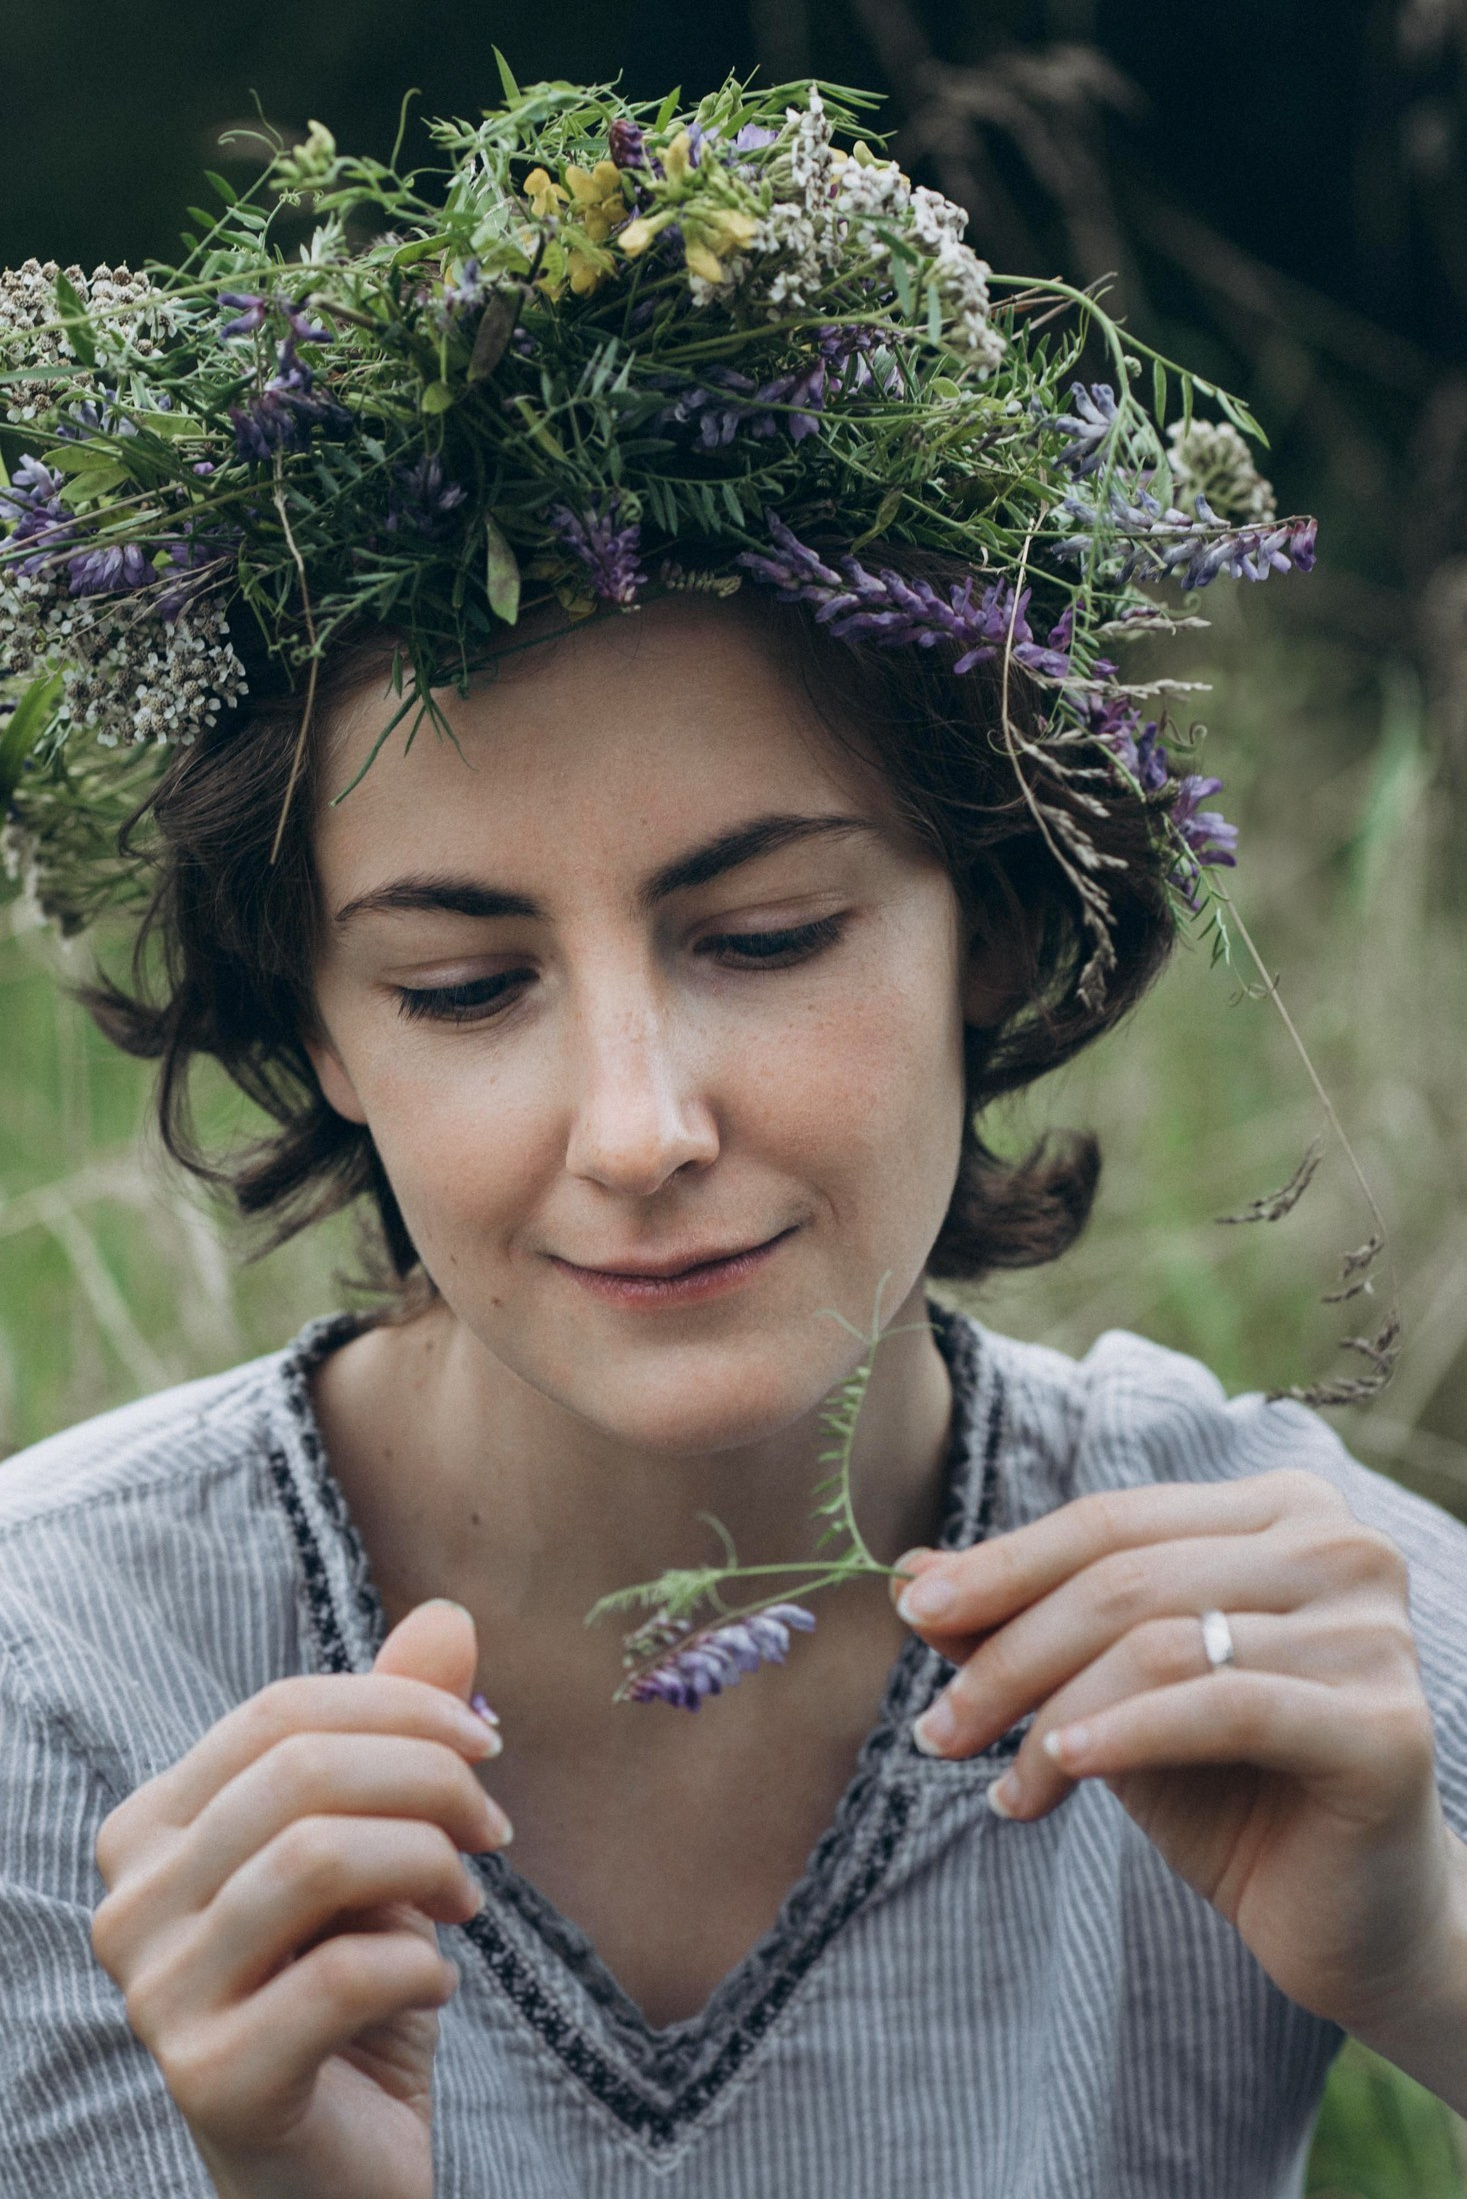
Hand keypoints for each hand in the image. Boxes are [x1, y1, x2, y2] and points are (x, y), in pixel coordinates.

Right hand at [92, 1602, 511, 2198]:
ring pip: (317, 1859)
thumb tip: (450, 1615)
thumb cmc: (351, 1995)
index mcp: (150, 1831)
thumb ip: (399, 1734)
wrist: (338, 2169)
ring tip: (468, 1903)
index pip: (279, 1714)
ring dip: (431, 1865)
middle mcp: (127, 1907)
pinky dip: (422, 1963)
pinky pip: (343, 1974)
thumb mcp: (381, 1847)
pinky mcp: (210, 2081)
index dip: (401, 1710)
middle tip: (495, 1831)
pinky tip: (439, 1983)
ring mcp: (156, 1998)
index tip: (487, 1748)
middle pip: (298, 1775)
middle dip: (429, 1781)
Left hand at [891, 1471, 1466, 2082]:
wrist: (1354, 1921)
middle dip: (1011, 1654)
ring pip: (1161, 1645)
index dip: (1003, 1565)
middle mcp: (1340, 1547)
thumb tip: (912, 1569)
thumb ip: (1028, 1625)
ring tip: (1004, 1786)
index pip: (1111, 1521)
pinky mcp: (1384, 1725)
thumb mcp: (1112, 1695)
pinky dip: (1125, 1735)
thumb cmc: (1231, 1792)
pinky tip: (1060, 1772)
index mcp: (1281, 1509)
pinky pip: (1221, 1710)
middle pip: (1126, 1579)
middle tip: (935, 1729)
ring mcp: (1372, 1631)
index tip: (913, 1611)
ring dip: (1053, 1718)